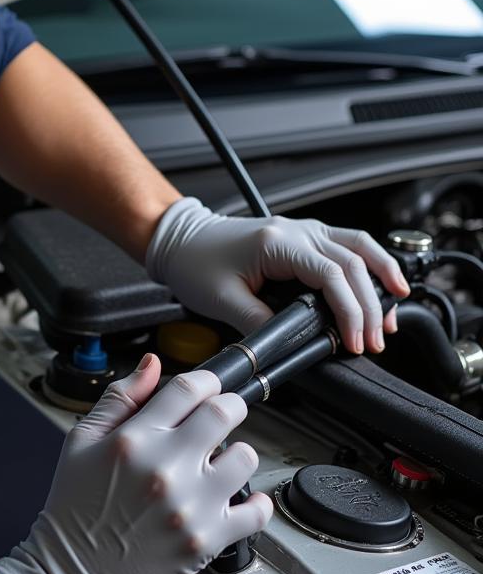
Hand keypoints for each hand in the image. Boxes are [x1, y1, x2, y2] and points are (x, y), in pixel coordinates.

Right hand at [0, 355, 271, 573]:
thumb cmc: (74, 511)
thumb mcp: (80, 443)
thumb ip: (119, 400)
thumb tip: (153, 366)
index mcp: (134, 439)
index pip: (188, 389)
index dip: (204, 382)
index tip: (205, 389)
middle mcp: (165, 467)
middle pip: (224, 413)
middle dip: (229, 407)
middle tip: (223, 416)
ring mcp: (190, 505)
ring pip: (245, 457)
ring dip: (237, 455)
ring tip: (220, 464)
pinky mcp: (207, 540)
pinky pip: (255, 512)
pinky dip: (256, 504)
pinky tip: (240, 500)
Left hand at [144, 198, 410, 353]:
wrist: (179, 239)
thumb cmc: (193, 263)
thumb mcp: (221, 300)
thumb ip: (259, 323)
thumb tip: (290, 344)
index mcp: (277, 244)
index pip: (331, 276)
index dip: (350, 312)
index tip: (354, 342)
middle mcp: (297, 231)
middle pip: (354, 264)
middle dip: (370, 306)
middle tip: (374, 342)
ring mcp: (303, 229)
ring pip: (360, 247)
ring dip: (382, 280)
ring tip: (393, 315)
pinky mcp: (303, 236)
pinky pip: (348, 245)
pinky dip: (370, 264)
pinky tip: (383, 284)